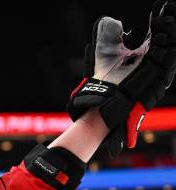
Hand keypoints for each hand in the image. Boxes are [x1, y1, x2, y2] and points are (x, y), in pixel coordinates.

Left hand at [68, 0, 175, 156]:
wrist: (102, 98)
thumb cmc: (104, 78)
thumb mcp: (105, 51)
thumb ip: (108, 34)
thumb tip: (111, 20)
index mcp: (146, 52)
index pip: (159, 32)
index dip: (161, 18)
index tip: (161, 4)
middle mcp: (155, 61)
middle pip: (169, 38)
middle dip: (169, 22)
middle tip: (168, 6)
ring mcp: (158, 71)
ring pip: (171, 49)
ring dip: (170, 33)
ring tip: (166, 16)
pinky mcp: (157, 80)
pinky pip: (167, 63)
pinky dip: (167, 49)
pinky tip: (162, 36)